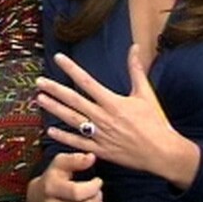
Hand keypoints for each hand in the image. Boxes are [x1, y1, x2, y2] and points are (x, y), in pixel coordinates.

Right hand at [26, 152, 102, 201]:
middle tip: (97, 188)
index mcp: (50, 186)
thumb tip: (91, 157)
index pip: (77, 192)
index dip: (92, 187)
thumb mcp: (58, 163)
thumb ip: (74, 159)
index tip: (97, 180)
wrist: (35, 198)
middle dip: (97, 196)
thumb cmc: (50, 178)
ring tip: (96, 196)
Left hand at [36, 44, 199, 186]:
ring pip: (72, 120)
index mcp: (113, 102)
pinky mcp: (101, 150)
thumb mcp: (145, 93)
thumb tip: (135, 47)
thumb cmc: (156, 122)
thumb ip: (136, 70)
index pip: (87, 81)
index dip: (71, 69)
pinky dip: (63, 137)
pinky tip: (50, 130)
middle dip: (55, 89)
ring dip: (54, 109)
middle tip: (38, 81)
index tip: (58, 58)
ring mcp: (100, 135)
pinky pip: (78, 143)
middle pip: (74, 100)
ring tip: (39, 99)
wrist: (164, 154)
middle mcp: (103, 117)